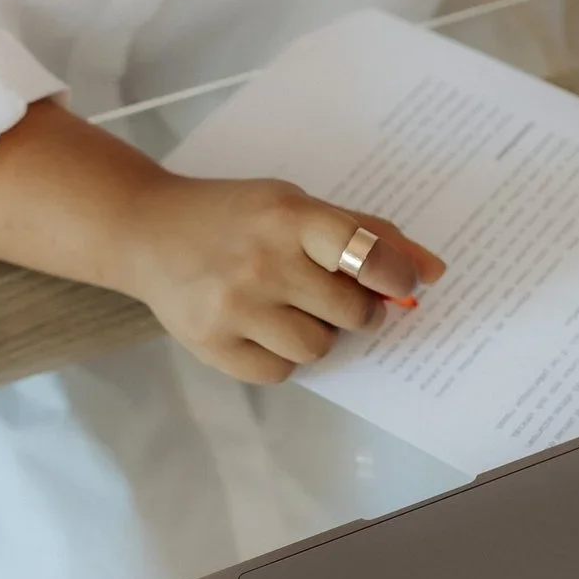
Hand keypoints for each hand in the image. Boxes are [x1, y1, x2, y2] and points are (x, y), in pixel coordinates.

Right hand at [120, 176, 446, 383]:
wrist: (146, 232)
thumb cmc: (236, 217)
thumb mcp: (295, 205)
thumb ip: (365, 234)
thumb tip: (432, 272)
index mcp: (288, 217)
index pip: (364, 250)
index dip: (396, 273)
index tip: (404, 284)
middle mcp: (262, 262)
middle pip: (351, 312)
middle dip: (357, 311)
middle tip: (337, 297)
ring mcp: (234, 307)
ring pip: (318, 349)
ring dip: (318, 335)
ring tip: (292, 310)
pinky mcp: (211, 345)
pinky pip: (280, 373)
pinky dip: (281, 357)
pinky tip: (261, 327)